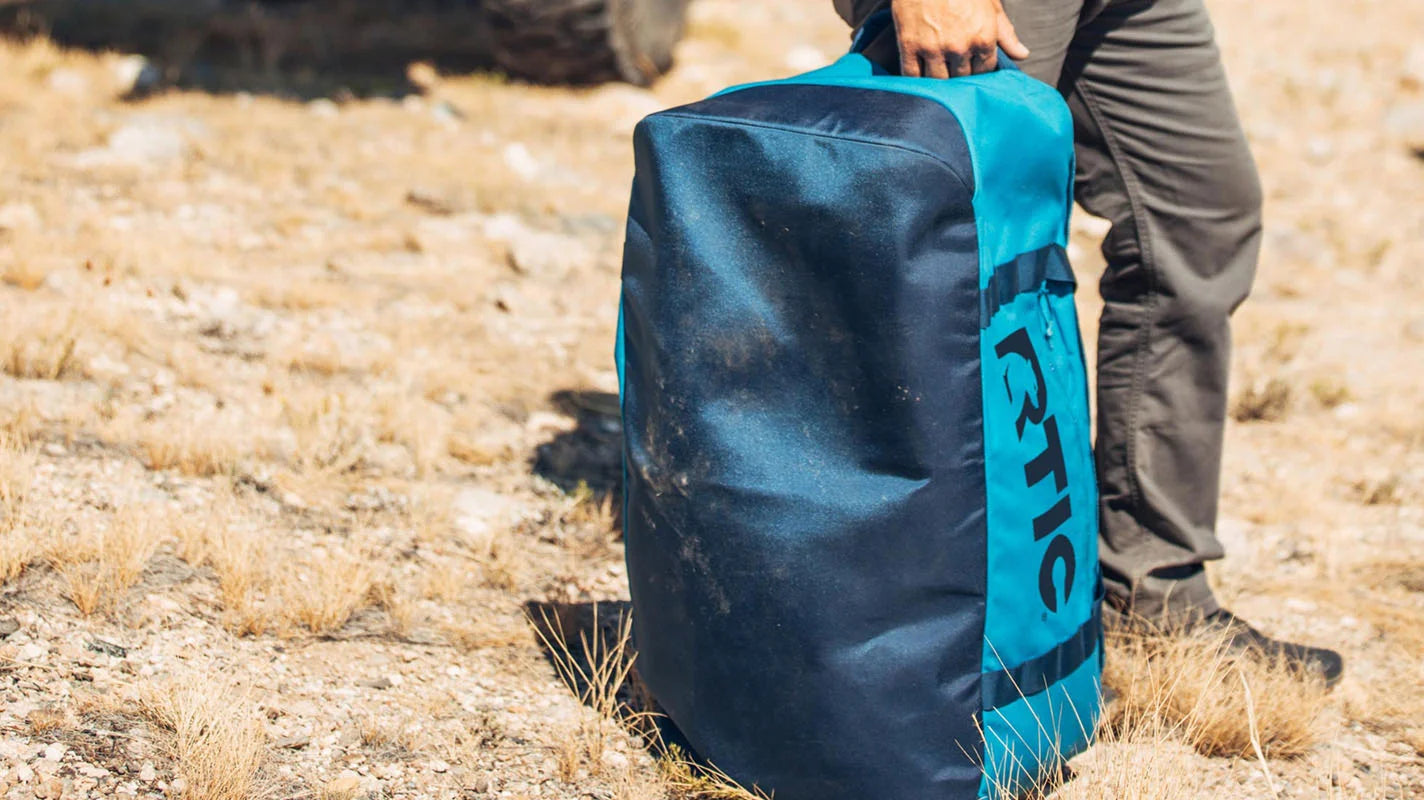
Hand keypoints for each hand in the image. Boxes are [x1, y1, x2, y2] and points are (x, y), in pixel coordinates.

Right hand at [891, 0, 1029, 77]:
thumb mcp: (990, 5)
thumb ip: (1006, 33)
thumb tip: (1022, 55)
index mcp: (983, 38)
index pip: (984, 71)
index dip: (979, 68)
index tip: (973, 63)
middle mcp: (959, 47)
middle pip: (961, 78)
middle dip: (960, 73)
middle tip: (955, 63)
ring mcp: (933, 48)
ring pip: (938, 81)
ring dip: (939, 78)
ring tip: (939, 66)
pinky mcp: (909, 46)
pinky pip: (913, 75)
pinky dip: (917, 78)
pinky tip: (920, 70)